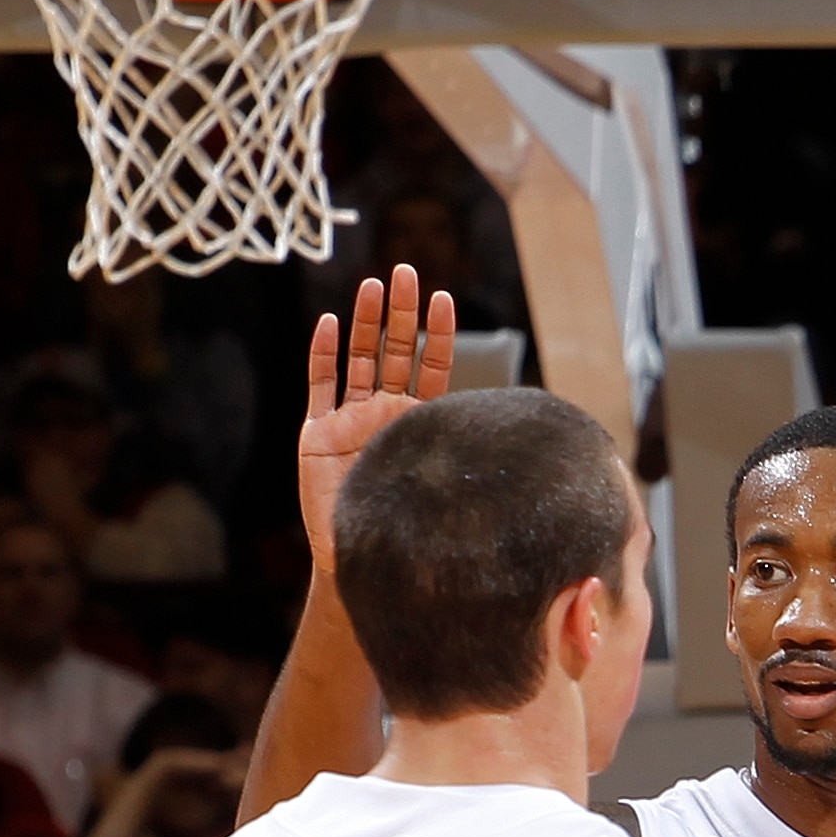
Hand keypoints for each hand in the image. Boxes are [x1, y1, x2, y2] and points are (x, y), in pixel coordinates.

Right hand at [301, 266, 455, 574]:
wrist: (364, 565)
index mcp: (419, 425)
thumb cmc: (410, 534)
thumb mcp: (444, 490)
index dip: (436, 335)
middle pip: (393, 352)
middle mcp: (384, 416)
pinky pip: (320, 387)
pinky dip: (323, 355)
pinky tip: (330, 324)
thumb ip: (464, 460)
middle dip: (400, 313)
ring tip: (373, 286)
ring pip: (358, 360)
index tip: (445, 299)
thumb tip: (520, 443)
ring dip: (364, 324)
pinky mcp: (316, 436)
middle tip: (406, 272)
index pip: (430, 368)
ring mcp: (349, 422)